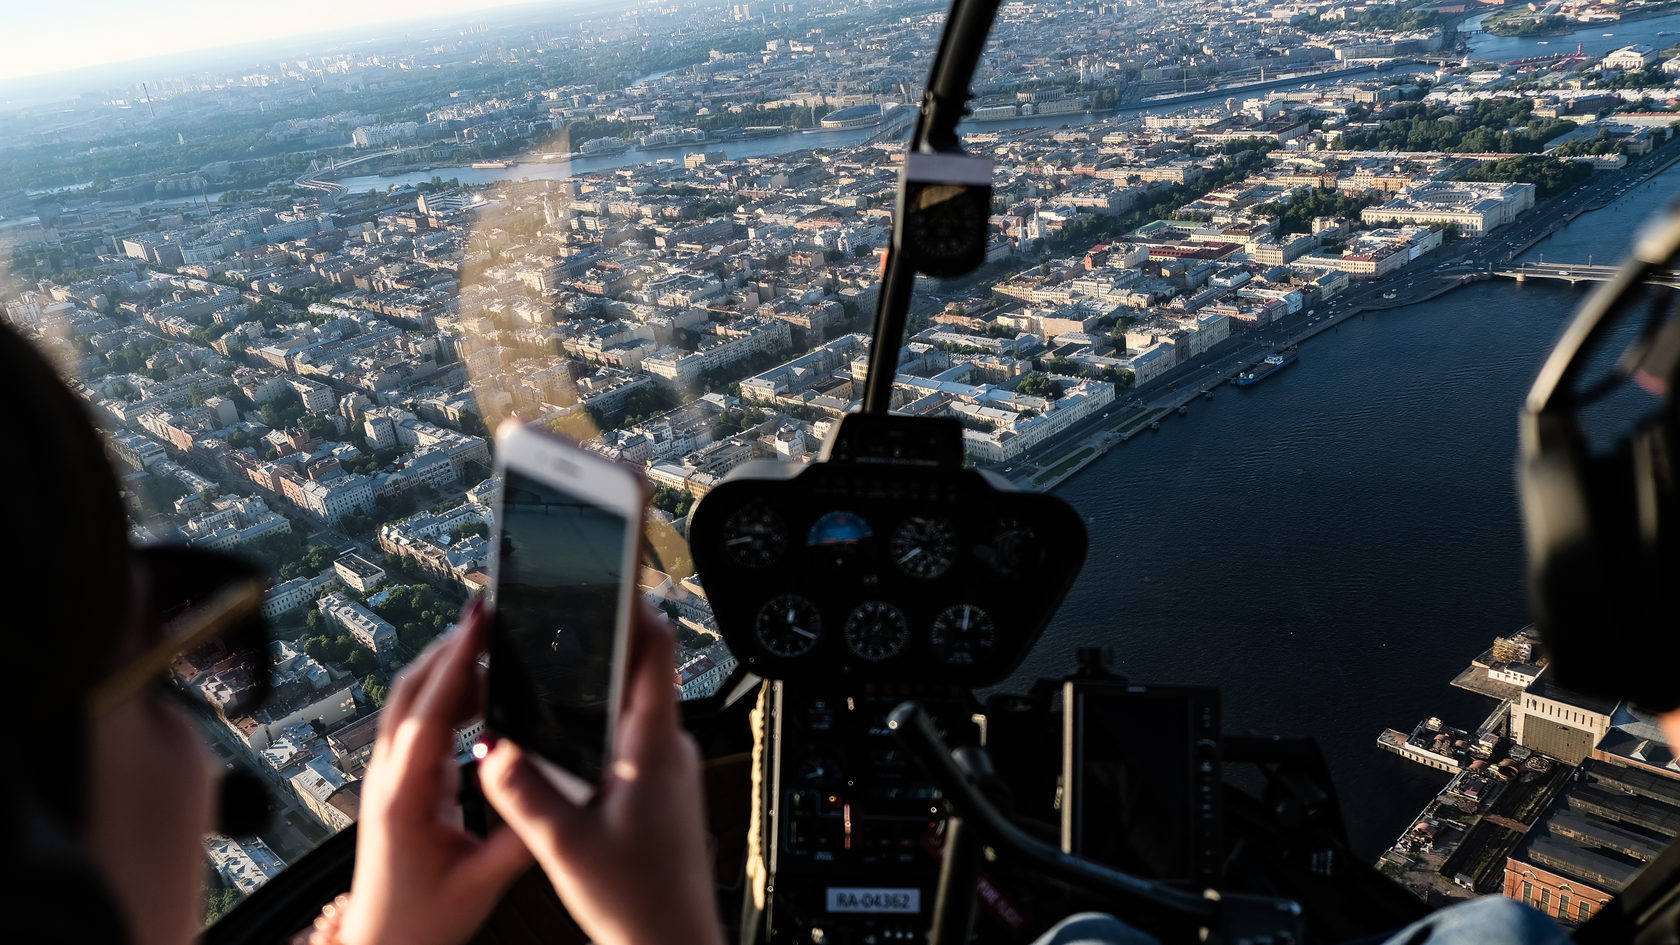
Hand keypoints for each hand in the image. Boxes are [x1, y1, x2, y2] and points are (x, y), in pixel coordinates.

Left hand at [336, 598, 531, 944]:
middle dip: (452, 645)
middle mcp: (388, 777)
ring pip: (413, 700)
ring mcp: (389, 775)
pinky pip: (421, 721)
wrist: (379, 943)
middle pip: (412, 690)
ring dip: (451, 667)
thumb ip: (522, 837)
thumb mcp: (480, 883)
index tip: (480, 620)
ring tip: (498, 646)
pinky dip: (452, 695)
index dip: (456, 660)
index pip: (428, 712)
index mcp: (403, 797)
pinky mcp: (400, 780)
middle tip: (492, 610)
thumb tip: (563, 795)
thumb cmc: (419, 922)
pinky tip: (487, 696)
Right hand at [478, 604, 725, 944]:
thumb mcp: (565, 846)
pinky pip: (626, 731)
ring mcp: (664, 766)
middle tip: (563, 599)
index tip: (606, 566)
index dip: (631, 600)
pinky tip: (564, 725)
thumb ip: (523, 792)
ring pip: (629, 700)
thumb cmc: (639, 904)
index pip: (654, 647)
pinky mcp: (657, 787)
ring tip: (554, 653)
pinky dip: (595, 716)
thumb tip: (493, 746)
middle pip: (638, 664)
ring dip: (595, 676)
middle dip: (601, 630)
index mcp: (652, 745)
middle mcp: (666, 746)